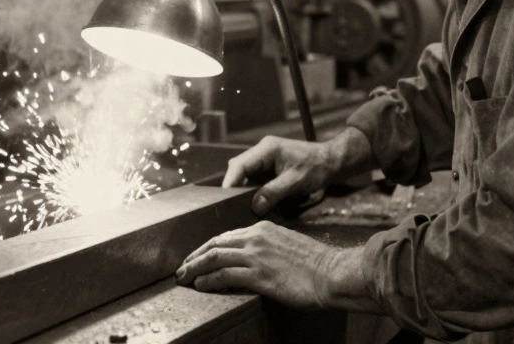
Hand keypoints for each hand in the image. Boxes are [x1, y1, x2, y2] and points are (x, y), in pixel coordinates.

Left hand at [174, 221, 344, 308]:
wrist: (332, 273)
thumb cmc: (316, 264)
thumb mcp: (288, 244)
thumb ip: (268, 247)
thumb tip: (255, 259)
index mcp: (263, 228)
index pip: (226, 236)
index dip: (207, 247)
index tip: (197, 257)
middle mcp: (256, 237)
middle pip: (214, 244)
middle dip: (194, 257)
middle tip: (182, 269)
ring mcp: (256, 255)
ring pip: (214, 258)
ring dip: (194, 268)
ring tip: (183, 278)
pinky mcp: (258, 274)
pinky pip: (224, 276)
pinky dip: (208, 280)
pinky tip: (200, 286)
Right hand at [223, 129, 371, 215]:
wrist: (332, 161)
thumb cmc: (316, 168)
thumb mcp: (295, 182)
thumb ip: (274, 193)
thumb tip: (255, 207)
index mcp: (267, 149)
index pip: (240, 164)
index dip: (230, 182)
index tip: (223, 199)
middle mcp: (263, 150)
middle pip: (239, 167)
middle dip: (234, 186)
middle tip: (229, 205)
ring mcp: (265, 157)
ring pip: (245, 173)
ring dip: (242, 188)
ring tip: (238, 205)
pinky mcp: (270, 165)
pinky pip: (254, 176)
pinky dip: (252, 188)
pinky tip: (253, 200)